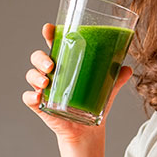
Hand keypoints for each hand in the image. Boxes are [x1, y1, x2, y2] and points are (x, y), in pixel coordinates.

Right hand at [21, 23, 131, 144]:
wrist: (87, 129)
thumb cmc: (93, 102)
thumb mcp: (106, 88)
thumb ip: (116, 78)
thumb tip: (127, 68)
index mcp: (65, 62)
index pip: (54, 44)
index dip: (49, 34)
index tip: (48, 28)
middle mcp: (51, 73)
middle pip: (38, 57)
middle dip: (41, 58)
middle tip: (51, 65)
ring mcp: (43, 88)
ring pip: (31, 75)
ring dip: (36, 76)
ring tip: (46, 81)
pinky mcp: (40, 105)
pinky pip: (28, 98)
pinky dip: (31, 97)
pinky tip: (38, 97)